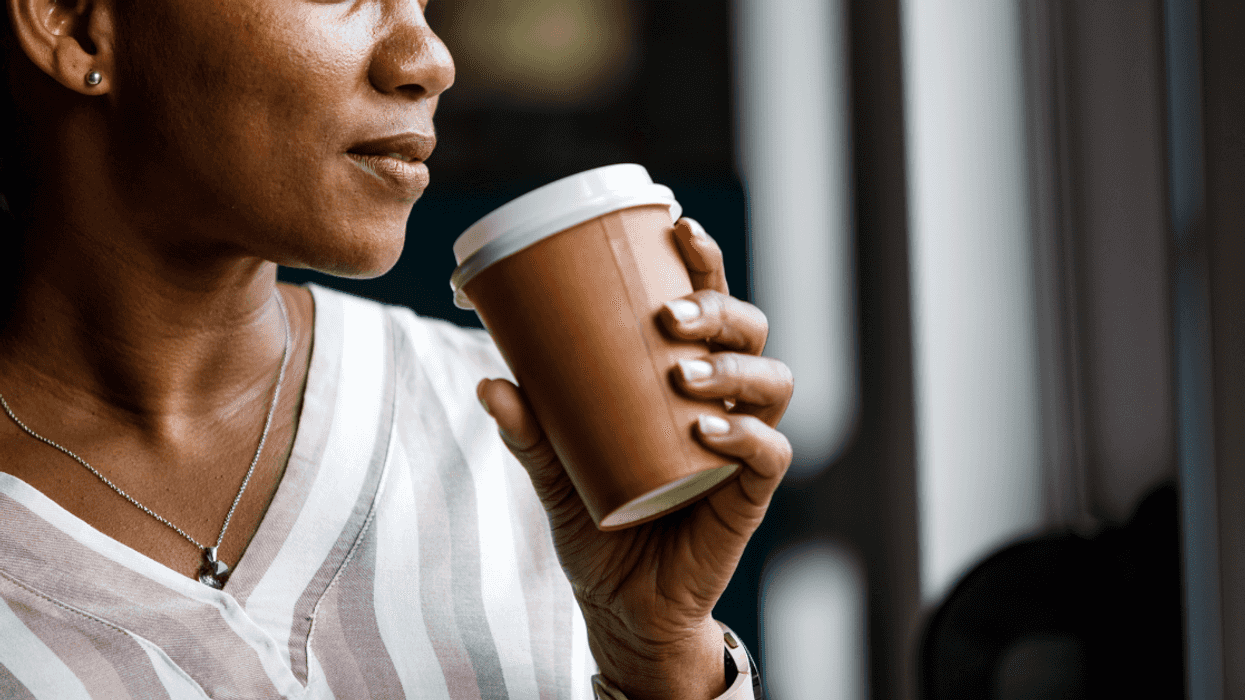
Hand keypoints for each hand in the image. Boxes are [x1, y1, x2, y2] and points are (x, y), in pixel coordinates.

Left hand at [477, 218, 793, 699]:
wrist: (621, 606)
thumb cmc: (597, 523)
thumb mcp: (554, 471)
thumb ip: (529, 430)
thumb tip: (489, 378)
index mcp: (684, 379)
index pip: (710, 307)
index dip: (705, 263)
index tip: (679, 228)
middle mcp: (723, 402)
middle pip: (750, 331)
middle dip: (720, 310)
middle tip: (667, 317)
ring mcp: (741, 447)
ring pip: (773, 382)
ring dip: (732, 366)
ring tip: (682, 374)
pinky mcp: (747, 497)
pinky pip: (771, 454)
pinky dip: (746, 434)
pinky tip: (707, 429)